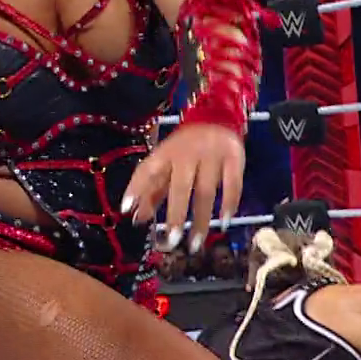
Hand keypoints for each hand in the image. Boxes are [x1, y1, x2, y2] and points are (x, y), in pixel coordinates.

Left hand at [122, 124, 245, 254]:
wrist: (218, 116)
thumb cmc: (186, 147)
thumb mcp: (166, 162)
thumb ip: (151, 189)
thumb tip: (135, 217)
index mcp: (166, 152)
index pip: (148, 170)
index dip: (136, 188)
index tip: (126, 210)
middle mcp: (188, 153)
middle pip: (181, 187)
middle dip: (175, 215)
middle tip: (171, 241)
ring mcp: (212, 155)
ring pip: (206, 191)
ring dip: (200, 220)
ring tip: (195, 243)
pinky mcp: (234, 157)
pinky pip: (232, 184)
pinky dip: (229, 204)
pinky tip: (224, 221)